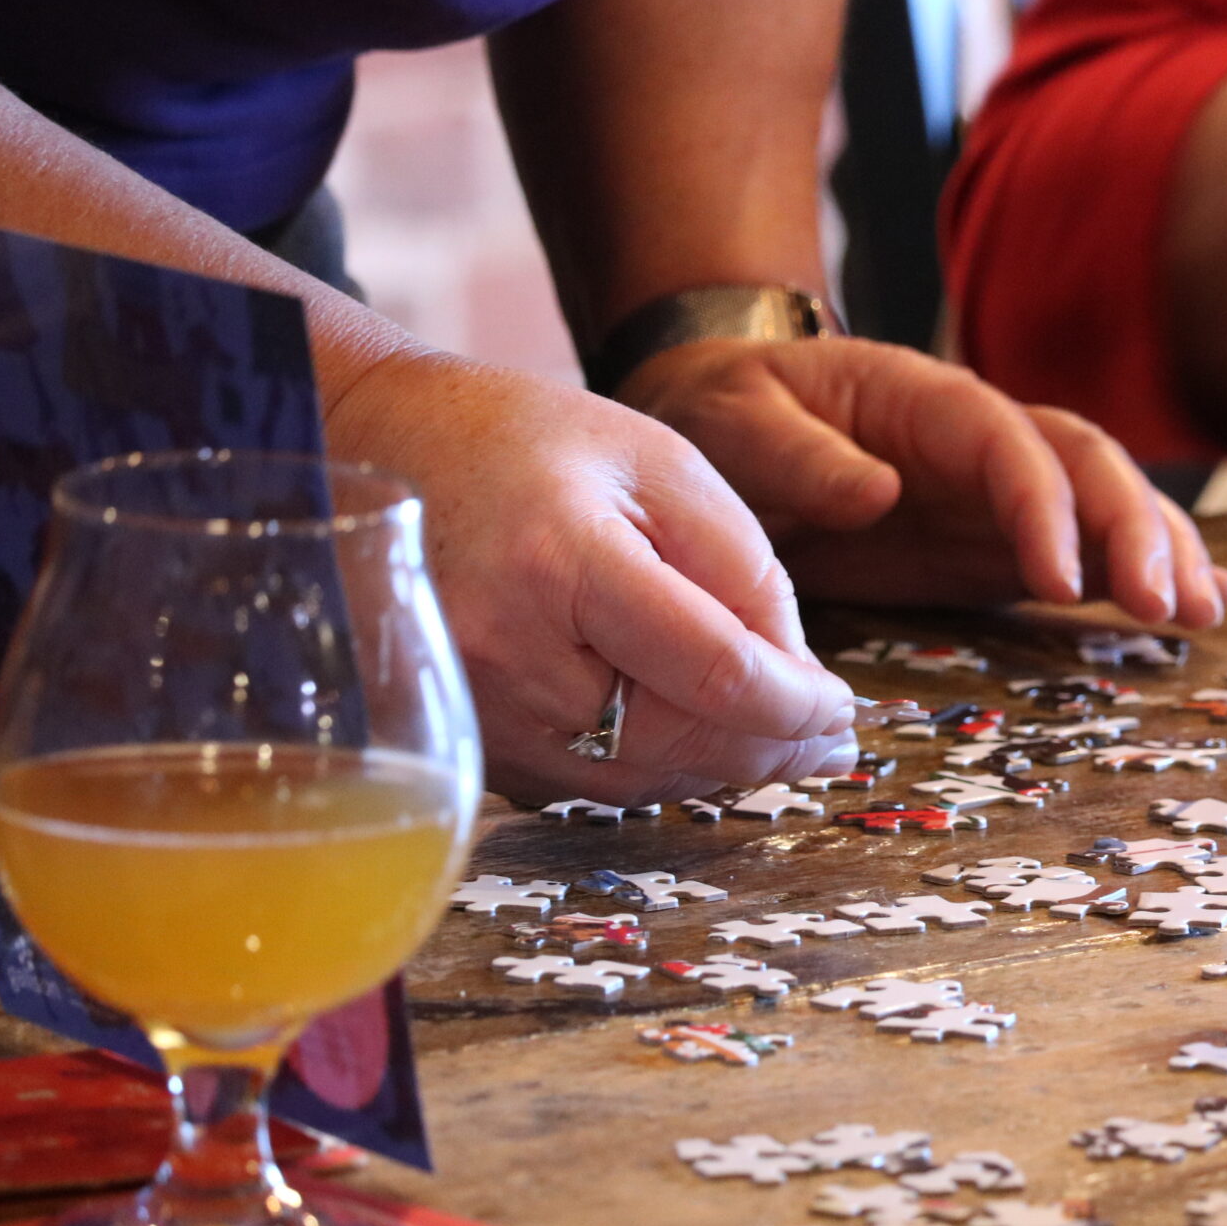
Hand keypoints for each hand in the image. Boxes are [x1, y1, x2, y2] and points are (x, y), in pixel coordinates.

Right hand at [324, 350, 856, 806]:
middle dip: (773, 747)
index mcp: (561, 565)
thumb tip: (798, 681)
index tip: (843, 710)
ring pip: (641, 778)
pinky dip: (661, 766)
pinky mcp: (472, 743)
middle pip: (680, 741)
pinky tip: (704, 741)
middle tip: (835, 743)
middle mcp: (508, 656)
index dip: (794, 706)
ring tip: (787, 745)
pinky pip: (591, 781)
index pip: (713, 674)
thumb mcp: (663, 466)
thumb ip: (744, 570)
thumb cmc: (529, 443)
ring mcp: (478, 712)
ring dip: (724, 769)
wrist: (383, 449)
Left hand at [621, 337, 1226, 626]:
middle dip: (1136, 533)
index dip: (1047, 507)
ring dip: (1160, 554)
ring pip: (1103, 507)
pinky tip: (1209, 602)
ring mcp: (996, 493)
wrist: (716, 417)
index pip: (1009, 444)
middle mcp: (979, 441)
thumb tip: (879, 492)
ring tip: (1207, 614)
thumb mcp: (734, 422)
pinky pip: (1083, 553)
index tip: (1064, 580)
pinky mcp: (995, 543)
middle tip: (1170, 609)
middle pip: (1085, 466)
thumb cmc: (723, 413)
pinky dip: (1142, 574)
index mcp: (922, 401)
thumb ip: (799, 456)